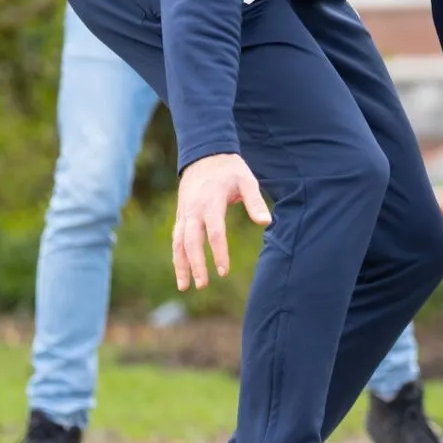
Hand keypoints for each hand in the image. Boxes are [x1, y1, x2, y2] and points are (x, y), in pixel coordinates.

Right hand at [173, 153, 271, 289]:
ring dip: (180, 265)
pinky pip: (175, 238)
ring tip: (183, 287)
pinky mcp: (180, 215)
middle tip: (203, 285)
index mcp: (211, 202)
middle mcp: (193, 210)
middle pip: (191, 242)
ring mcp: (184, 213)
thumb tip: (266, 222)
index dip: (219, 253)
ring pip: (178, 243)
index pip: (214, 233)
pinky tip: (181, 270)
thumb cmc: (230, 170)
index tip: (223, 271)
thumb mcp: (247, 181)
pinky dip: (177, 255)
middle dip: (195, 265)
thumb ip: (255, 202)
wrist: (205, 156)